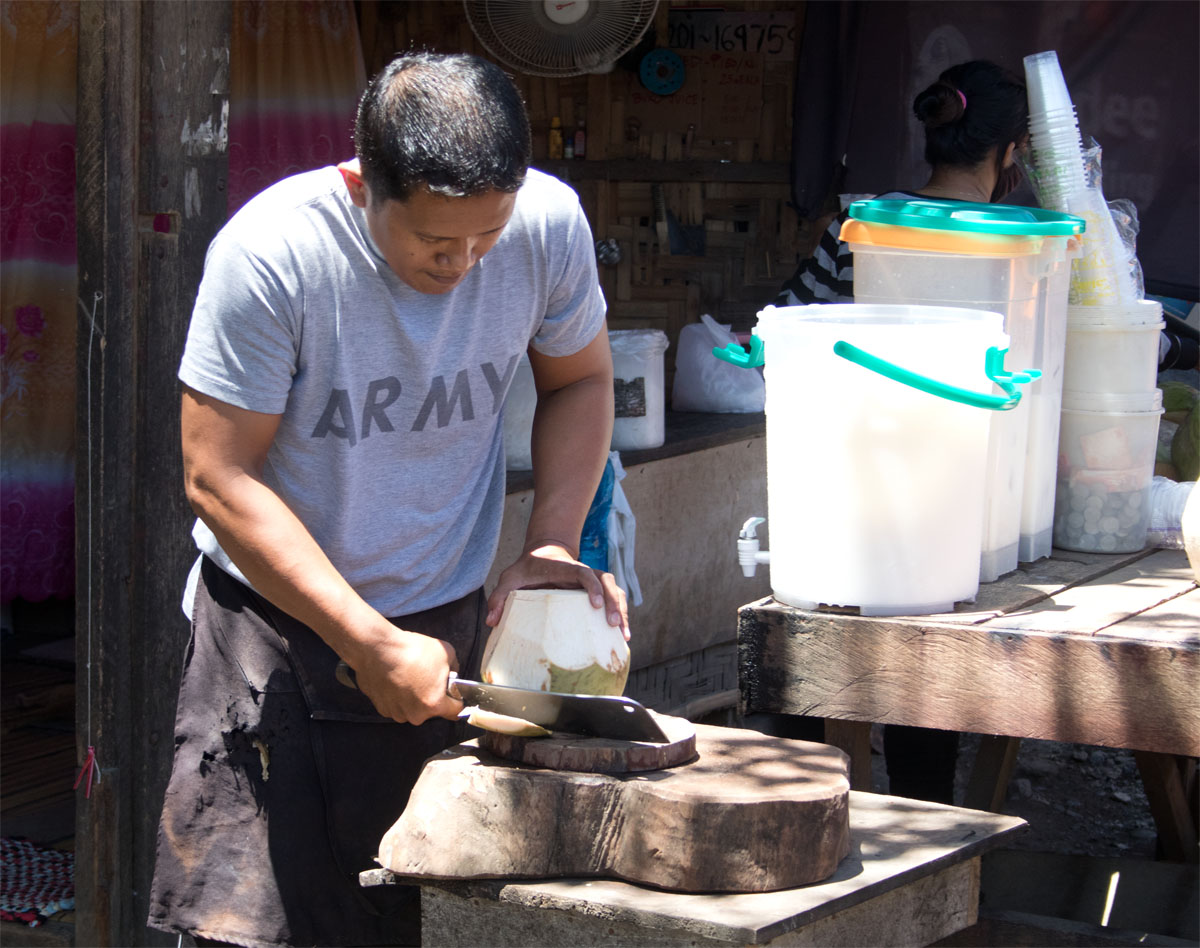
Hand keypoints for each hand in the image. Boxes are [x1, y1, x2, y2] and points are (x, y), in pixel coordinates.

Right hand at [346, 628, 464, 724]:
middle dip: (431, 696)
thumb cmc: (412, 650)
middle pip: (431, 709)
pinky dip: (397, 696)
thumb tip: (452, 674)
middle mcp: (415, 715)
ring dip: (413, 697)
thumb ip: (454, 668)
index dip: (456, 700)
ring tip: (408, 676)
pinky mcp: (382, 708)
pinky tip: (395, 679)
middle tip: (426, 677)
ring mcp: (396, 713)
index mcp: (434, 704)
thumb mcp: (446, 652)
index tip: (454, 693)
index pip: (455, 711)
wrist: (377, 649)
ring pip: (412, 708)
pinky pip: (396, 705)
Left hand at [486, 541, 629, 639]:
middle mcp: (584, 572)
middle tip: (613, 625)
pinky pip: (615, 599)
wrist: (544, 554)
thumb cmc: (527, 568)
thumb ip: (499, 597)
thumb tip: (492, 622)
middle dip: (614, 602)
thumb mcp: (509, 578)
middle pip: (607, 581)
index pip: (584, 572)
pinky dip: (621, 614)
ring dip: (622, 610)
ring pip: (616, 590)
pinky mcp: (596, 591)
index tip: (595, 605)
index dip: (592, 586)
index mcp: (566, 568)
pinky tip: (622, 636)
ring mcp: (593, 581)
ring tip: (623, 635)